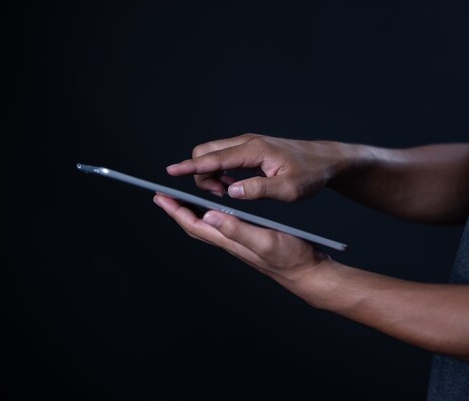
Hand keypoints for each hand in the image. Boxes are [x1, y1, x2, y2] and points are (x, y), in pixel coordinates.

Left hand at [152, 194, 329, 283]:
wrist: (308, 272)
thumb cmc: (291, 259)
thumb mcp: (264, 240)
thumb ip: (237, 229)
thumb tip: (208, 215)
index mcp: (230, 241)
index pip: (194, 225)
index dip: (176, 211)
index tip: (160, 197)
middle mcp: (231, 242)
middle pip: (197, 226)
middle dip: (179, 211)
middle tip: (165, 196)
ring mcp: (240, 242)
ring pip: (209, 226)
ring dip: (194, 212)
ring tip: (186, 198)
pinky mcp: (251, 239)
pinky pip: (224, 225)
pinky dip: (215, 213)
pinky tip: (220, 207)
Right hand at [166, 134, 344, 201]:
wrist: (326, 160)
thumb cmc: (310, 174)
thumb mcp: (289, 189)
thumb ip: (259, 191)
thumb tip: (231, 192)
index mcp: (254, 151)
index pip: (214, 158)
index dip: (190, 167)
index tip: (171, 173)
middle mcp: (247, 143)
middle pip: (206, 152)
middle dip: (200, 174)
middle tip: (217, 195)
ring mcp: (248, 144)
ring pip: (213, 155)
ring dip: (210, 174)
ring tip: (225, 193)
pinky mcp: (250, 150)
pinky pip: (224, 157)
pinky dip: (220, 171)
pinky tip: (233, 186)